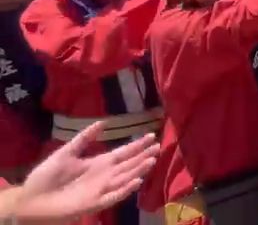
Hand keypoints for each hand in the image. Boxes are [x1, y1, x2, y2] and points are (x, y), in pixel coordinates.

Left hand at [13, 122, 158, 222]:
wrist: (30, 199)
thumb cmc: (46, 176)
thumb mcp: (65, 152)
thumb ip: (84, 139)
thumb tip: (103, 123)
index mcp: (98, 163)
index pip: (123, 153)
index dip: (137, 145)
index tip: (151, 135)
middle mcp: (104, 176)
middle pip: (128, 165)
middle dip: (143, 156)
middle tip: (158, 146)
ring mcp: (100, 190)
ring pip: (125, 179)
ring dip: (138, 170)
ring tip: (151, 160)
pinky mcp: (94, 203)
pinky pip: (113, 196)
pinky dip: (125, 189)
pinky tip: (135, 181)